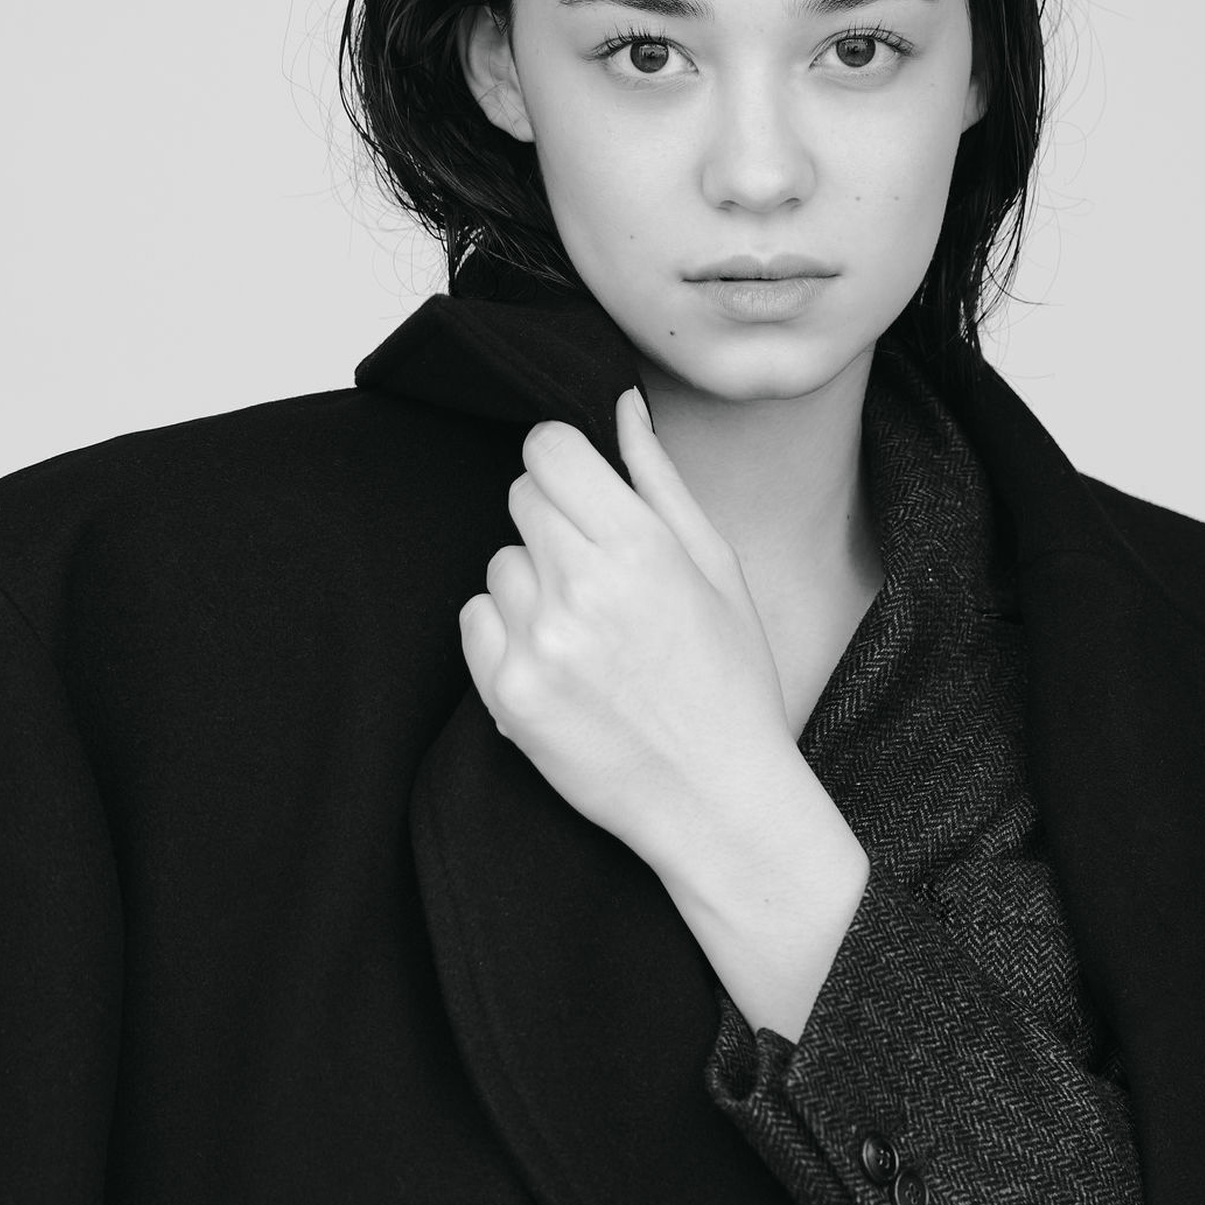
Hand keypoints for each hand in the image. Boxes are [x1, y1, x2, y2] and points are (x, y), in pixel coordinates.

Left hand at [458, 388, 797, 882]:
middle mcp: (582, 587)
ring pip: (499, 563)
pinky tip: (560, 666)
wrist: (716, 797)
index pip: (548, 448)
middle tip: (597, 576)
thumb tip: (621, 408)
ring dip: (532, 585)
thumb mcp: (716, 568)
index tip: (580, 489)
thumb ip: (658, 481)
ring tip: (587, 633)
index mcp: (640, 545)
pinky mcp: (507, 693)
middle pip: (520, 498)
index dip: (563, 463)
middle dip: (554, 522)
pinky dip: (506, 636)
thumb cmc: (729, 680)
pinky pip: (475, 621)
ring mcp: (539, 643)